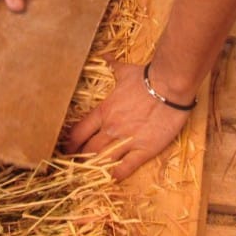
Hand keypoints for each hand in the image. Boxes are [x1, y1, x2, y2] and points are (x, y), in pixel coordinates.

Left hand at [63, 62, 190, 180]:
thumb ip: (112, 66)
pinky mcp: (144, 149)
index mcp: (104, 112)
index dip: (70, 144)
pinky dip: (117, 175)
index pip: (78, 132)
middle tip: (74, 167)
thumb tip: (105, 56)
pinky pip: (126, 167)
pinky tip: (112, 179)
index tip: (66, 150)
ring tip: (87, 177)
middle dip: (79, 159)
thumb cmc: (147, 77)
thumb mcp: (125, 71)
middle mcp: (111, 128)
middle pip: (88, 150)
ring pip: (103, 160)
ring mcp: (127, 140)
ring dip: (94, 169)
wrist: (169, 86)